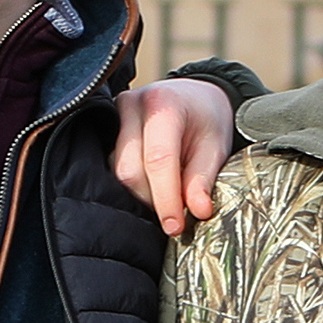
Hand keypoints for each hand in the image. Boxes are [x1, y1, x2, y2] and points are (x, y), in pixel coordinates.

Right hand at [109, 76, 238, 235]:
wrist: (194, 95)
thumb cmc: (207, 119)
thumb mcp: (216, 147)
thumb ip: (203, 179)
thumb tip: (198, 211)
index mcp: (164, 104)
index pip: (158, 159)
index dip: (166, 198)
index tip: (175, 226)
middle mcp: (131, 105)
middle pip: (130, 170)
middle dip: (153, 198)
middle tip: (177, 209)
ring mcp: (113, 116)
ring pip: (118, 172)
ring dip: (143, 193)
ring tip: (167, 192)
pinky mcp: (106, 128)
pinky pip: (112, 166)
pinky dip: (133, 184)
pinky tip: (151, 183)